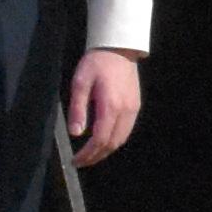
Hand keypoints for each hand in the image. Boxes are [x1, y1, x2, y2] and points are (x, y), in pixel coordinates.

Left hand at [64, 46, 141, 162]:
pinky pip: (126, 130)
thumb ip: (78, 109)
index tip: (76, 161)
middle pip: (112, 143)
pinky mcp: (136, 106)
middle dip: (96, 156)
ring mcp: (133, 109)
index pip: (100, 139)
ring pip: (121, 139)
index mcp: (110, 106)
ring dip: (106, 150)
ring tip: (91, 154)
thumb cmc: (96, 63)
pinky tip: (103, 139)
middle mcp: (125, 111)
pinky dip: (114, 140)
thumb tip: (76, 133)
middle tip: (81, 162)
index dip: (87, 154)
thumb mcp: (80, 83)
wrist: (119, 49)